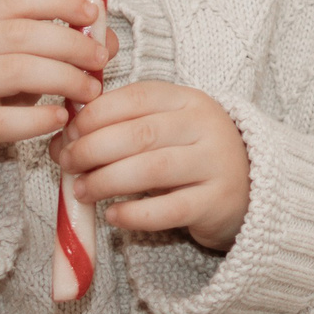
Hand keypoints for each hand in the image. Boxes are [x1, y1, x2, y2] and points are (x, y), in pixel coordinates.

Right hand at [0, 0, 117, 217]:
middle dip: (70, 43)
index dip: (59, 1)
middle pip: (21, 34)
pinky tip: (61, 118)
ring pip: (15, 71)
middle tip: (100, 59)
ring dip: (63, 78)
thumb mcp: (16, 64)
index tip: (93, 14)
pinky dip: (38, 118)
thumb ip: (57, 48)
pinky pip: (4, 120)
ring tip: (89, 91)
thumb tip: (108, 40)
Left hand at [56, 82, 250, 251]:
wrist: (251, 187)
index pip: (137, 97)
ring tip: (81, 191)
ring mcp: (214, 164)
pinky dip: (133, 214)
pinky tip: (112, 216)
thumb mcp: (164, 130)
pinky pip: (168, 209)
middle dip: (93, 149)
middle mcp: (205, 127)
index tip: (69, 133)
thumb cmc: (192, 155)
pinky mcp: (216, 202)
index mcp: (188, 100)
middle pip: (140, 134)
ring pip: (152, 170)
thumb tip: (62, 140)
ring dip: (106, 181)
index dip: (96, 114)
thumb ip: (119, 128)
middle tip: (67, 163)